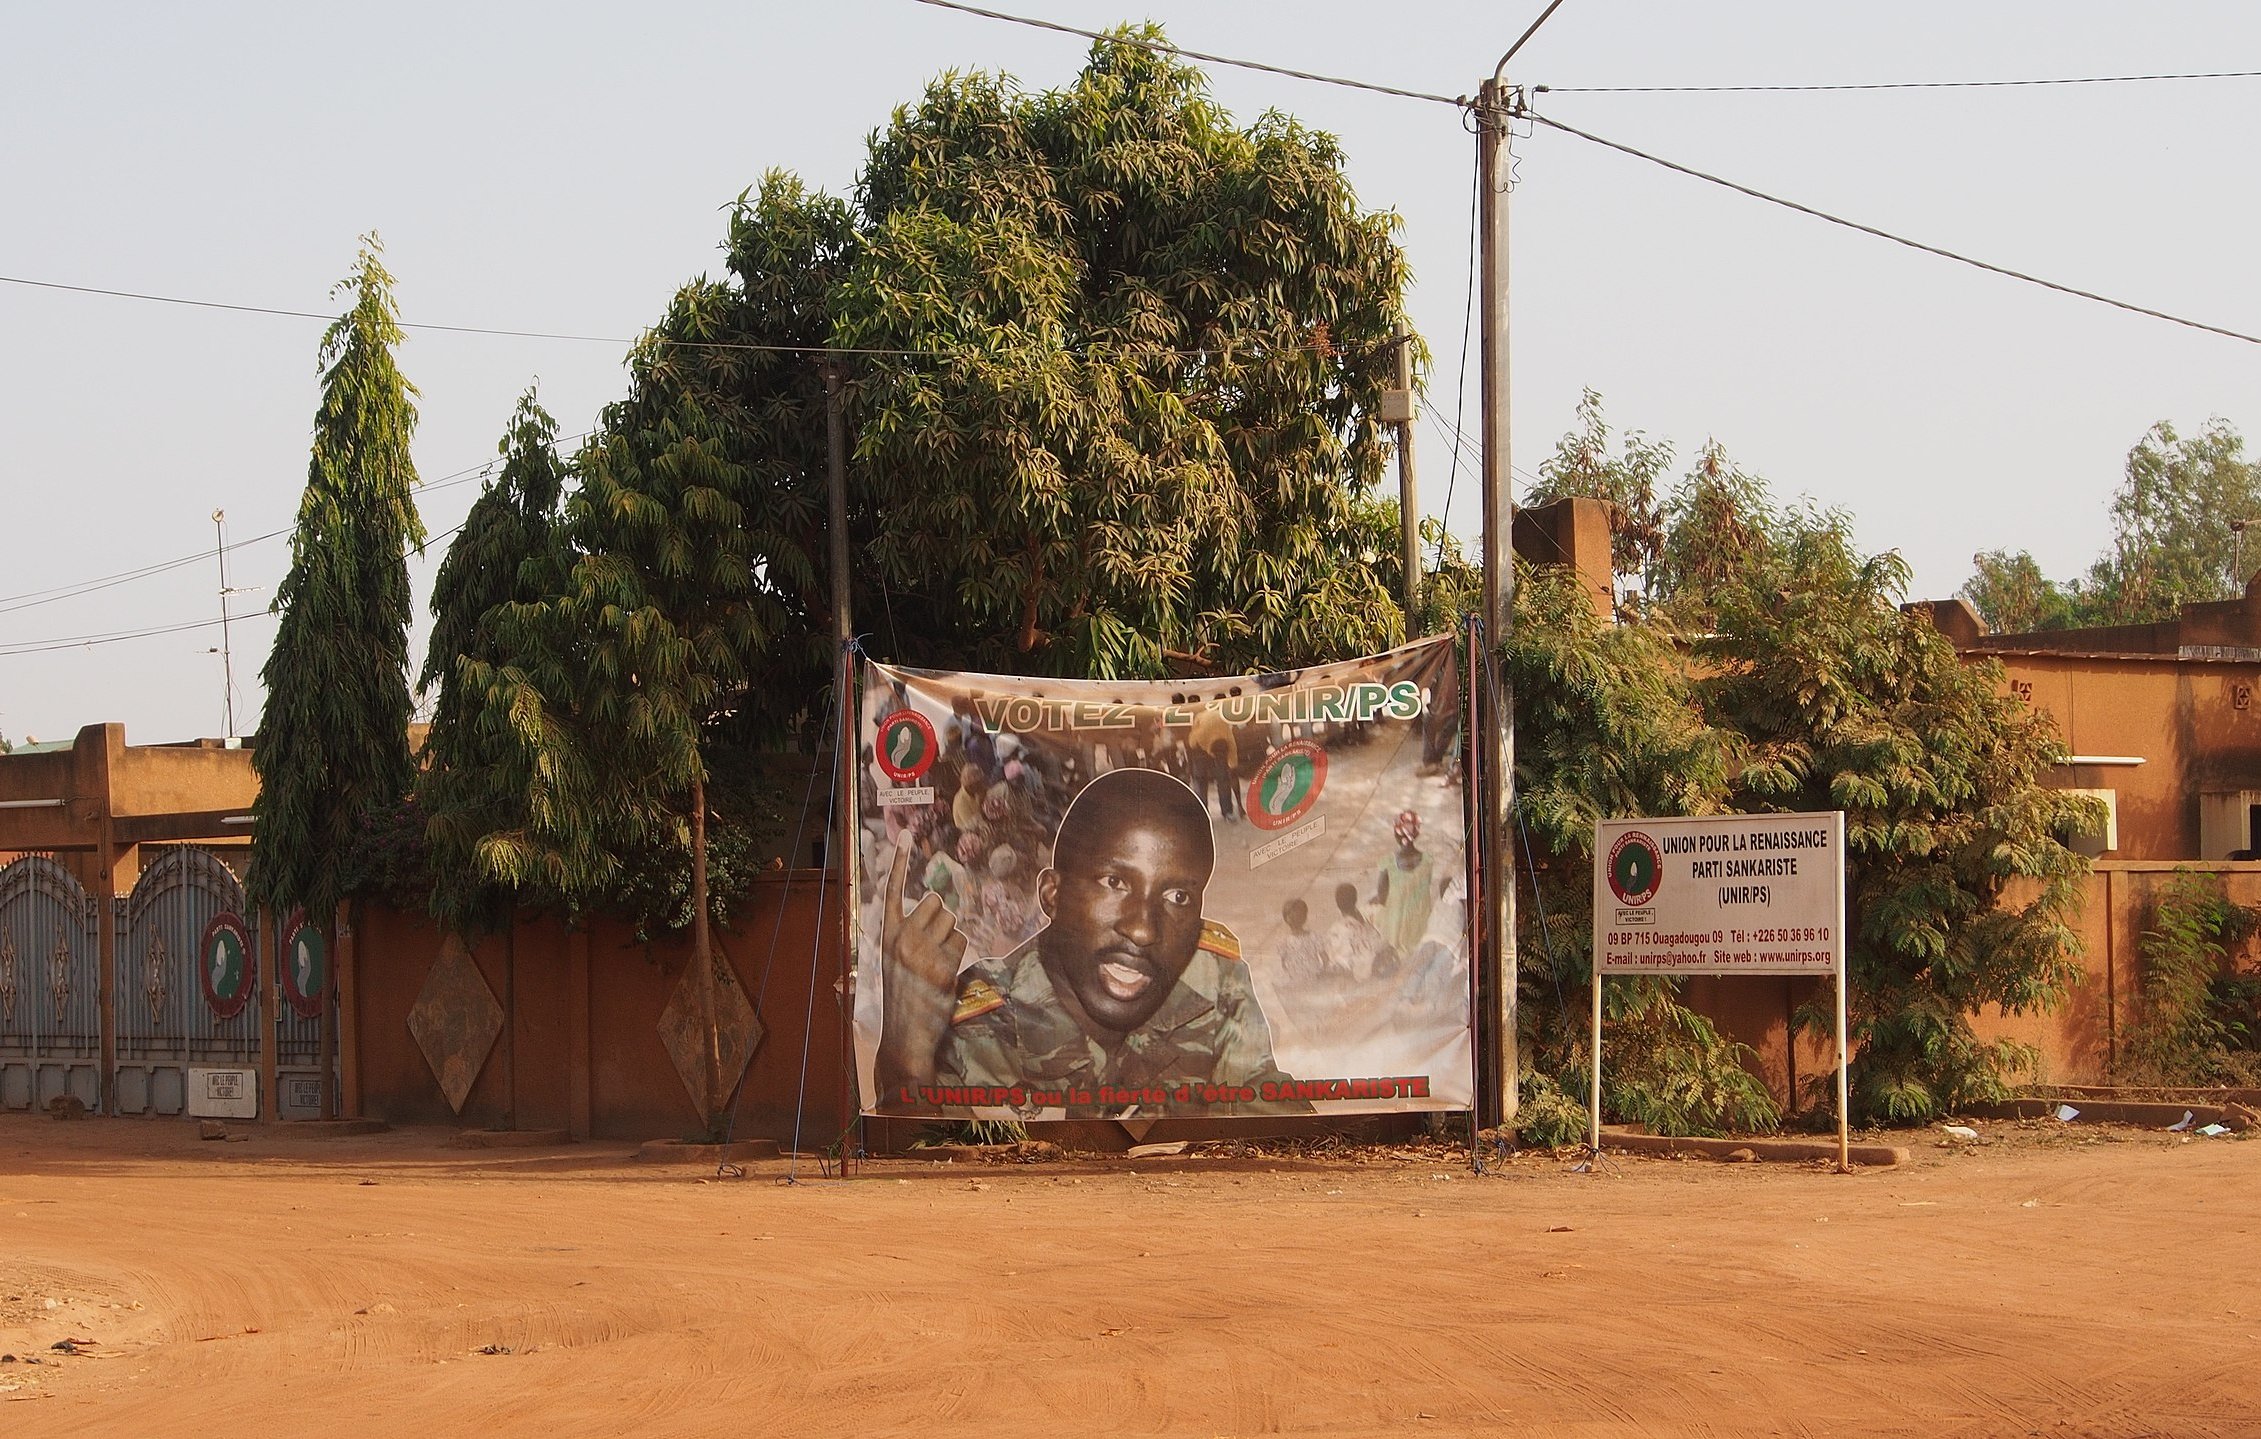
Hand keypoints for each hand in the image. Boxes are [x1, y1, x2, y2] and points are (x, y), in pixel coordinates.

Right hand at [874, 835, 966, 1097]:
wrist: (904, 1036)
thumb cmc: (901, 1000)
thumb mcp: (892, 964)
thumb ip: (904, 939)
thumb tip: (931, 911)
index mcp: (886, 936)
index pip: (892, 892)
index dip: (898, 865)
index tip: (904, 838)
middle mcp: (901, 939)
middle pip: (936, 903)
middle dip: (942, 920)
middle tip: (935, 948)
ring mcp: (921, 951)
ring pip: (953, 923)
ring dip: (952, 940)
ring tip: (938, 965)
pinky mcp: (941, 965)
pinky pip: (961, 944)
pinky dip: (959, 956)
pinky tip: (946, 975)